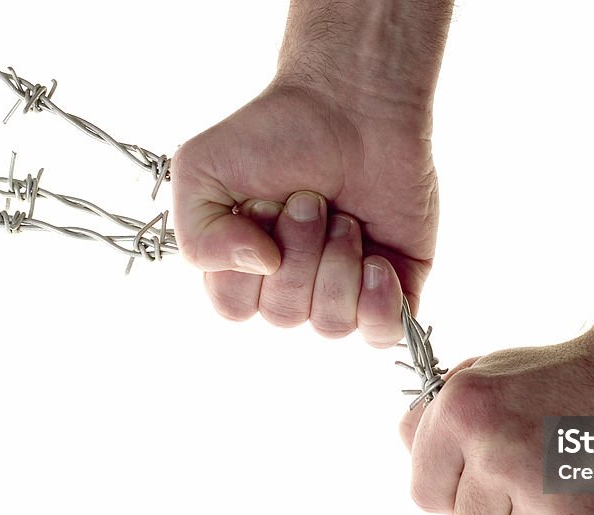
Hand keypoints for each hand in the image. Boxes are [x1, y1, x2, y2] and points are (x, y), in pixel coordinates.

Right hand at [171, 82, 437, 345]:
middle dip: (298, 252)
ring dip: (335, 265)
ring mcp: (345, 288)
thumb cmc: (275, 133)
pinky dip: (378, 304)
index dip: (248, 265)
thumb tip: (260, 267)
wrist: (351, 102)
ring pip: (331, 324)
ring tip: (345, 217)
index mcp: (245, 268)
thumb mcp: (201, 171)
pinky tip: (377, 263)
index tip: (264, 206)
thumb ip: (199, 237)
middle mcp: (293, 285)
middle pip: (285, 316)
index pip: (237, 308)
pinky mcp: (394, 284)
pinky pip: (382, 333)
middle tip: (312, 200)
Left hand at [399, 327, 593, 514]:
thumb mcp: (488, 372)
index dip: (456, 491)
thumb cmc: (565, 373)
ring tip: (574, 483)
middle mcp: (495, 454)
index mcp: (461, 414)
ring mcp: (542, 494)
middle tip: (541, 476)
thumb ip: (438, 413)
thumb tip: (406, 447)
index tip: (486, 478)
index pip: (426, 497)